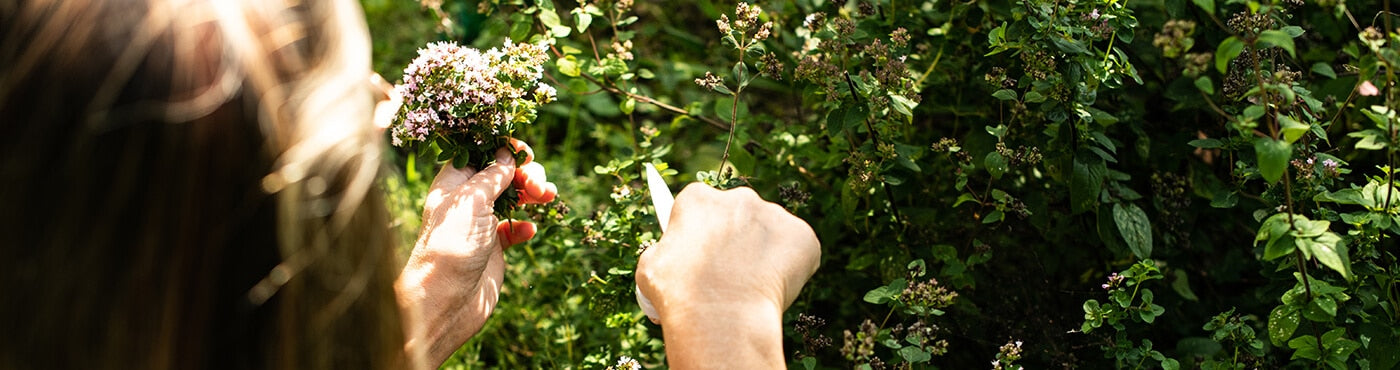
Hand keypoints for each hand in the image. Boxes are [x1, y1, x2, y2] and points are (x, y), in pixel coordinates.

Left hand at [395, 139, 556, 368]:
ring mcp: (480, 225)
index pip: (481, 153)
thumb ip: (493, 175)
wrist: (447, 300)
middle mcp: (467, 201)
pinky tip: (529, 231)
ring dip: (533, 195)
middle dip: (526, 174)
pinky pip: (515, 229)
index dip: (504, 149)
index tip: (526, 153)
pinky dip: (526, 226)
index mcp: (454, 183)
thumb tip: (507, 155)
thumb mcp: (473, 201)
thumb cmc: (452, 246)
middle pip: (503, 174)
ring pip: (513, 199)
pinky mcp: (493, 248)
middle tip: (540, 187)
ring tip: (549, 198)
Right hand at [636, 183, 819, 367]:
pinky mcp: (803, 236)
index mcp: (698, 198)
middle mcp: (738, 197)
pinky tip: (774, 290)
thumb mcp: (650, 268)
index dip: (703, 234)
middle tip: (731, 276)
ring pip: (770, 234)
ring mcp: (774, 214)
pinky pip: (799, 251)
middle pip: (740, 216)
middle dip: (737, 240)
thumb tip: (672, 252)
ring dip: (764, 254)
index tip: (705, 255)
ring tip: (751, 289)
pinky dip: (791, 269)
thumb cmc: (679, 296)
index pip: (702, 208)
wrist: (720, 317)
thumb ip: (664, 250)